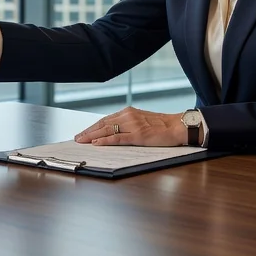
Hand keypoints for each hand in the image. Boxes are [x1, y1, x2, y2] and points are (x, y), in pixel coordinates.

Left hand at [74, 107, 188, 146]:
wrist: (177, 126)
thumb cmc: (161, 125)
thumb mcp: (141, 120)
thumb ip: (128, 123)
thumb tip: (114, 131)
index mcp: (128, 112)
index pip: (105, 119)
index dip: (93, 126)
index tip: (83, 132)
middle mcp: (128, 116)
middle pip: (103, 124)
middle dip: (88, 131)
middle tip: (77, 138)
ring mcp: (132, 125)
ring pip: (107, 130)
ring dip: (92, 136)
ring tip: (82, 141)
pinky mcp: (138, 135)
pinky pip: (118, 138)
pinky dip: (105, 141)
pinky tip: (97, 143)